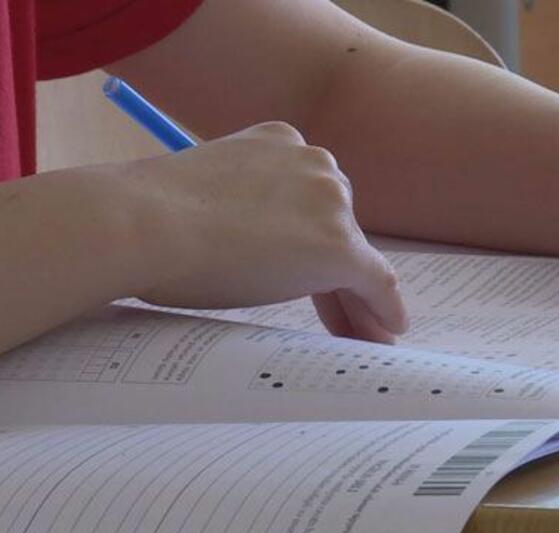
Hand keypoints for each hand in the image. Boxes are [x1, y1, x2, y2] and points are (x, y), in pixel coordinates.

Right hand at [132, 122, 407, 342]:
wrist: (141, 224)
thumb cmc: (149, 215)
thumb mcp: (206, 195)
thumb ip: (239, 206)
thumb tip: (244, 240)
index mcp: (279, 144)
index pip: (307, 201)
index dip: (311, 242)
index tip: (309, 272)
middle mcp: (314, 163)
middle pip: (337, 226)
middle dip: (336, 274)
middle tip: (339, 316)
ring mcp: (329, 203)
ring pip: (355, 258)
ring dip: (355, 298)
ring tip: (362, 335)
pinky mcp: (339, 246)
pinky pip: (376, 282)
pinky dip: (384, 307)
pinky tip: (389, 328)